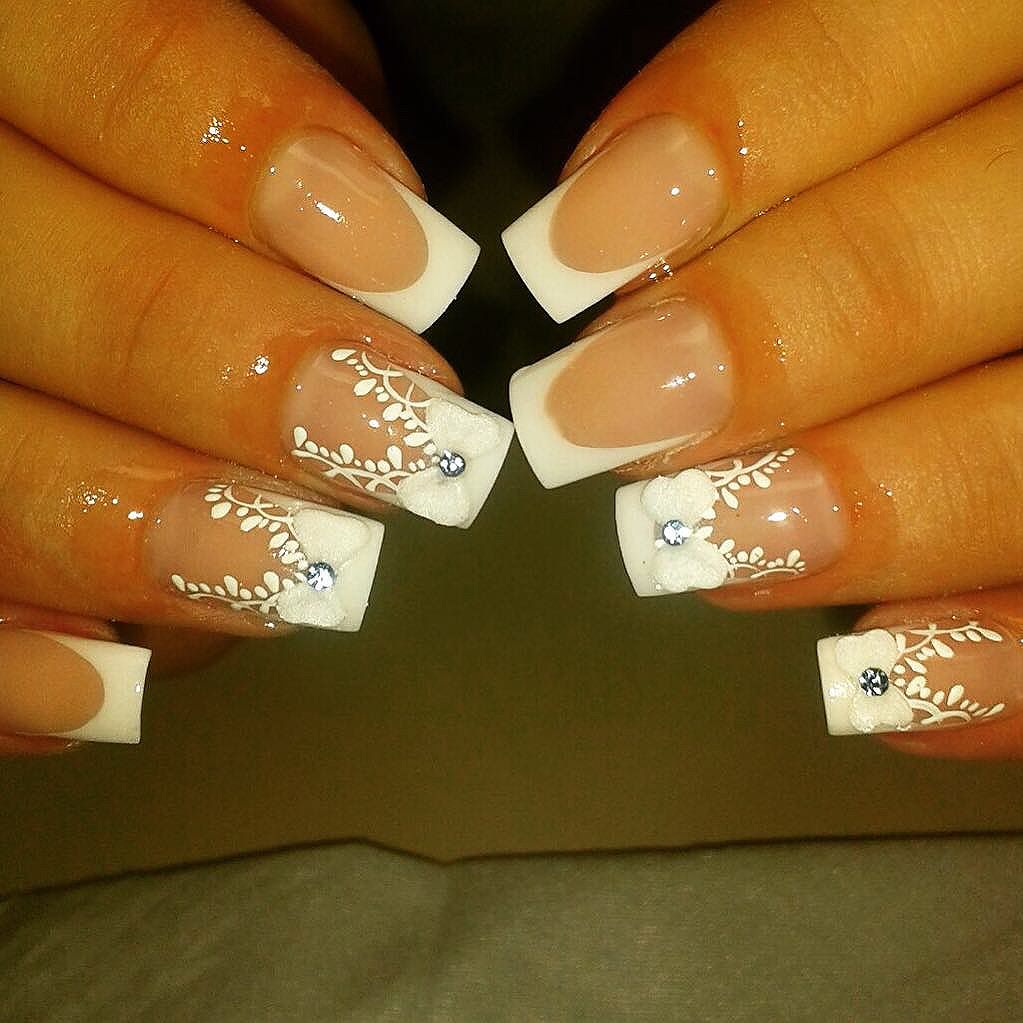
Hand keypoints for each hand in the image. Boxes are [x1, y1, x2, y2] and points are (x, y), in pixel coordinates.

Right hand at [0, 0, 511, 751]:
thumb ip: (278, 81)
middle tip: (404, 445)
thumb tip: (382, 241)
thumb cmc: (137, 91)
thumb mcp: (227, 17)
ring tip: (307, 571)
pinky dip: (11, 661)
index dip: (254, 166)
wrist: (16, 162)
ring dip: (154, 537)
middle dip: (245, 383)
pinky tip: (111, 689)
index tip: (414, 263)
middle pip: (61, 298)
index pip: (107, 62)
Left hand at [505, 0, 1022, 757]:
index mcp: (1022, 23)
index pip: (875, 46)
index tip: (568, 253)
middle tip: (594, 423)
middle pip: (938, 270)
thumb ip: (779, 103)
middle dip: (754, 355)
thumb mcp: (891, 57)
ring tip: (705, 549)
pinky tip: (879, 679)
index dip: (721, 149)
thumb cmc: (945, 128)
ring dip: (859, 516)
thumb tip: (604, 231)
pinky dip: (996, 659)